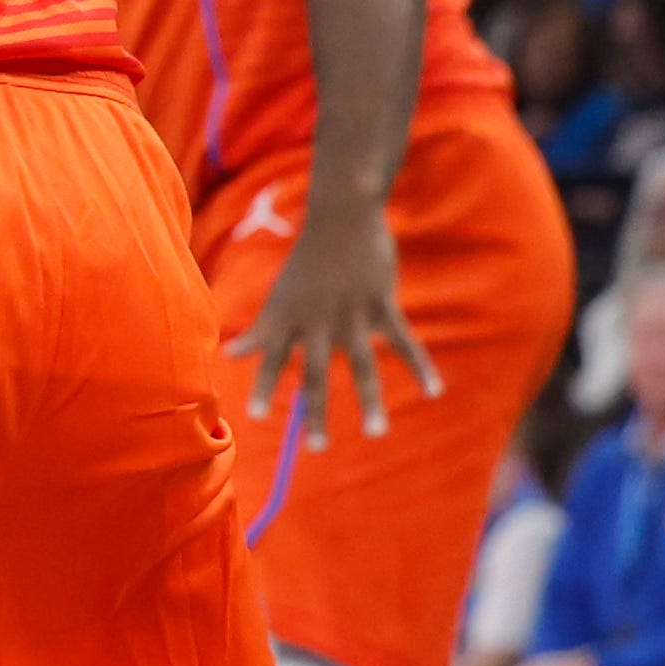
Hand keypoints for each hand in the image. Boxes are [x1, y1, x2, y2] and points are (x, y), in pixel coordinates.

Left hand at [233, 207, 440, 449]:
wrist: (340, 216)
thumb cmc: (308, 261)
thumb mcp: (280, 295)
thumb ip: (262, 330)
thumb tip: (230, 355)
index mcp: (289, 317)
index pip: (272, 357)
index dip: (264, 385)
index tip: (254, 417)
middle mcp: (316, 320)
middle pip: (316, 373)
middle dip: (316, 411)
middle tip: (317, 449)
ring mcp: (350, 313)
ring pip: (362, 364)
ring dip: (369, 400)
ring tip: (374, 433)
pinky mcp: (380, 303)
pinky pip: (404, 341)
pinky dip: (421, 366)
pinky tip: (435, 391)